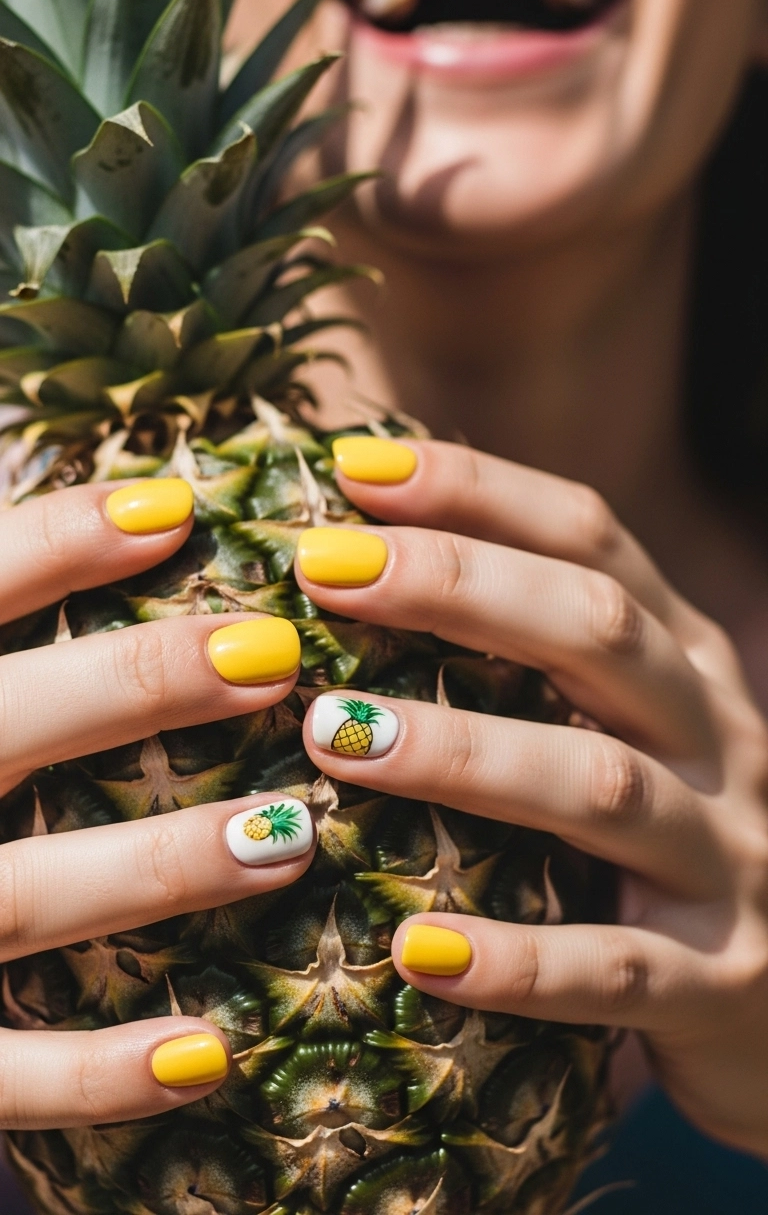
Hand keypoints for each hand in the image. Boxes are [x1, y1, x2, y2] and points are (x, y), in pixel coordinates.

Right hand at [0, 480, 314, 1129]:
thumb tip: (62, 485)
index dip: (60, 540)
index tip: (179, 509)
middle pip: (4, 726)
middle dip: (137, 685)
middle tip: (272, 654)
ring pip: (17, 899)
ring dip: (156, 870)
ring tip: (288, 839)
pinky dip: (92, 1076)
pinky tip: (204, 1055)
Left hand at [296, 438, 767, 1158]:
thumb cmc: (663, 845)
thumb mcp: (621, 728)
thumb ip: (528, 658)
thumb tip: (357, 566)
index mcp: (686, 661)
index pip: (591, 538)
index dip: (477, 490)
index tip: (352, 467)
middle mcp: (719, 739)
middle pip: (599, 630)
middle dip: (456, 586)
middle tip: (322, 570)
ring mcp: (729, 860)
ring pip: (602, 786)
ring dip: (464, 754)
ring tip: (333, 736)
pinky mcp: (720, 985)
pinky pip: (612, 970)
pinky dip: (516, 959)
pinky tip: (415, 950)